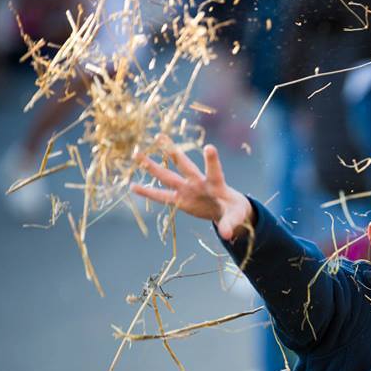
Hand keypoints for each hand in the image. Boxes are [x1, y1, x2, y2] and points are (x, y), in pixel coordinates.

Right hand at [131, 137, 252, 240]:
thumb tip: (226, 234)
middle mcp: (199, 182)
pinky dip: (148, 192)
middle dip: (173, 152)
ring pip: (168, 176)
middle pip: (185, 166)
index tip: (209, 147)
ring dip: (153, 166)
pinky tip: (133, 186)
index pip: (214, 171)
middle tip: (160, 136)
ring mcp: (187, 189)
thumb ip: (230, 223)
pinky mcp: (180, 199)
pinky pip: (161, 196)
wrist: (227, 211)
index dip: (212, 160)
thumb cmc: (235, 210)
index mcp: (216, 184)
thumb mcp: (236, 217)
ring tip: (137, 153)